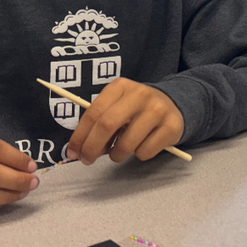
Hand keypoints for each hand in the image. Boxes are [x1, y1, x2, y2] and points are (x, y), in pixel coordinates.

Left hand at [66, 78, 183, 164]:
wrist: (173, 105)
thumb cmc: (136, 109)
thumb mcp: (117, 105)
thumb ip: (100, 121)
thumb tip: (81, 147)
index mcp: (121, 86)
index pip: (94, 112)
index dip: (80, 135)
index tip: (72, 152)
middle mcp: (140, 94)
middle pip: (107, 125)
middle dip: (92, 147)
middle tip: (87, 160)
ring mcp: (158, 110)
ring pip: (127, 144)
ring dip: (117, 155)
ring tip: (119, 152)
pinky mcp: (171, 127)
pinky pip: (145, 152)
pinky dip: (138, 155)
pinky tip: (142, 145)